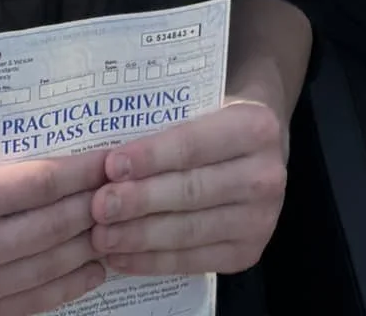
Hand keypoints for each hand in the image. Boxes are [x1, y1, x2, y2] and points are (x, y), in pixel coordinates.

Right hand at [0, 131, 110, 315]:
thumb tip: (45, 135)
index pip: (45, 182)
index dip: (86, 170)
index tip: (113, 157)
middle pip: (56, 226)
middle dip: (97, 204)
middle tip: (127, 187)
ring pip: (52, 268)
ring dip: (92, 246)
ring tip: (120, 225)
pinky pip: (33, 304)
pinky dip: (68, 286)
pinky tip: (91, 268)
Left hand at [88, 97, 287, 278]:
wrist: (262, 146)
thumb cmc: (218, 119)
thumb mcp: (205, 104)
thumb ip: (168, 124)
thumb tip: (110, 158)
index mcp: (257, 127)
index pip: (193, 145)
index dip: (150, 157)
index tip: (111, 166)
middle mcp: (267, 175)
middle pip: (191, 191)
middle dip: (139, 201)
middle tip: (98, 206)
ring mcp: (262, 219)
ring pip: (189, 231)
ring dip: (140, 236)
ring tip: (102, 236)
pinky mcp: (249, 253)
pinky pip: (193, 261)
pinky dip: (153, 261)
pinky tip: (123, 257)